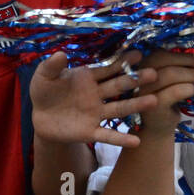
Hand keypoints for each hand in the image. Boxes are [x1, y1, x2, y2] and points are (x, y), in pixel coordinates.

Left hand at [31, 51, 161, 148]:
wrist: (39, 117)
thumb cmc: (44, 91)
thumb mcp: (44, 76)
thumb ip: (52, 66)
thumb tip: (61, 53)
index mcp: (88, 77)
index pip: (108, 68)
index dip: (122, 61)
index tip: (139, 53)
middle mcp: (97, 94)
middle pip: (119, 86)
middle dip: (135, 80)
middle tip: (154, 73)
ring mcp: (96, 113)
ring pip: (119, 109)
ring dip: (136, 105)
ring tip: (154, 101)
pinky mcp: (90, 132)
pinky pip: (107, 135)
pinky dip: (121, 139)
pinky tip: (136, 141)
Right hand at [135, 51, 193, 129]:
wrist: (156, 128)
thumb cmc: (165, 101)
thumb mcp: (168, 81)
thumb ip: (175, 68)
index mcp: (142, 67)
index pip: (159, 53)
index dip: (180, 54)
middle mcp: (138, 77)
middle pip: (162, 60)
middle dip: (186, 61)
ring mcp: (144, 92)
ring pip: (168, 74)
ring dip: (191, 73)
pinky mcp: (154, 107)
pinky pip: (173, 92)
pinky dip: (187, 88)